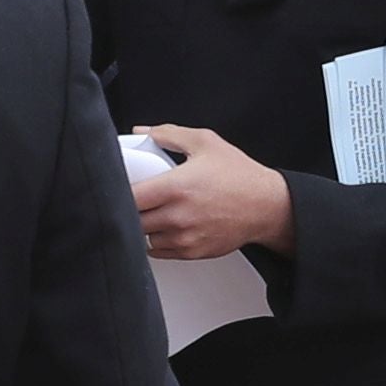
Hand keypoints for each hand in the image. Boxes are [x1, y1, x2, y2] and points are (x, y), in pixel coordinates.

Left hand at [128, 121, 299, 259]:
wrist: (267, 206)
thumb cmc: (240, 176)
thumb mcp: (205, 142)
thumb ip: (169, 134)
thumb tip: (143, 132)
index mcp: (176, 187)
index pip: (128, 196)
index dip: (118, 191)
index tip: (121, 184)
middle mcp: (178, 216)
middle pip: (132, 219)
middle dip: (130, 207)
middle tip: (138, 196)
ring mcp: (184, 238)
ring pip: (143, 236)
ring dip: (143, 225)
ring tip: (154, 210)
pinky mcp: (191, 252)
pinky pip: (158, 251)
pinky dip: (156, 240)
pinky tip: (165, 225)